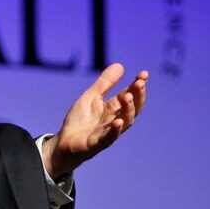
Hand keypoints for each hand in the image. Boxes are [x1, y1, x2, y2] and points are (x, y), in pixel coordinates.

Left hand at [42, 63, 147, 177]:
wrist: (64, 141)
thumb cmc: (80, 120)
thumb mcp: (91, 96)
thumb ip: (105, 83)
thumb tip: (120, 65)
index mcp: (113, 108)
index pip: (130, 95)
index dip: (137, 85)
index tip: (144, 74)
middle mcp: (115, 119)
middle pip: (132, 108)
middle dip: (137, 96)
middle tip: (140, 83)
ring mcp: (108, 132)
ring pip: (124, 122)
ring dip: (128, 110)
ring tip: (128, 96)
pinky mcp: (97, 143)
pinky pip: (109, 137)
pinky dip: (115, 130)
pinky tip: (118, 122)